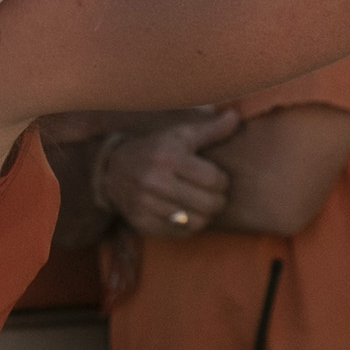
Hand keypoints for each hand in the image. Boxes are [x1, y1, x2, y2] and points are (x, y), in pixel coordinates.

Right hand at [99, 109, 241, 234]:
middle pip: (207, 204)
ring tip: (204, 206)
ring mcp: (146, 204)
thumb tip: (235, 116)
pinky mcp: (142, 222)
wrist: (114, 168)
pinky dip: (189, 226)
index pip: (212, 179)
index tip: (219, 179)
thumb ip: (211, 129)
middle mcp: (154, 181)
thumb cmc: (156, 148)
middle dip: (218, 201)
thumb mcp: (181, 135)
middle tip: (216, 196)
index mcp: (168, 157)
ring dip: (206, 216)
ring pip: (195, 222)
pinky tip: (188, 213)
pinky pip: (179, 233)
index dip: (223, 181)